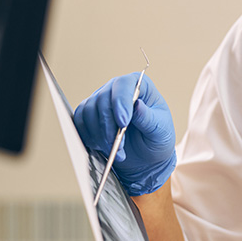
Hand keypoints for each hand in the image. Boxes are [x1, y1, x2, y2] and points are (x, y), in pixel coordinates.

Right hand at [74, 73, 177, 195]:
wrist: (147, 155)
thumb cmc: (157, 138)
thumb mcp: (161, 130)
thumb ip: (148, 118)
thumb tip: (137, 105)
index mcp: (139, 86)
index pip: (124, 84)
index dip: (121, 102)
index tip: (123, 123)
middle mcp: (117, 89)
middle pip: (102, 99)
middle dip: (109, 126)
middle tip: (119, 146)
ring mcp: (101, 100)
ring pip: (89, 112)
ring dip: (100, 135)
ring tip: (116, 151)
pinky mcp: (89, 114)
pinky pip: (80, 121)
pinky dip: (89, 137)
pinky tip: (103, 147)